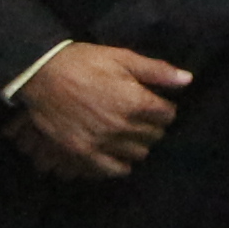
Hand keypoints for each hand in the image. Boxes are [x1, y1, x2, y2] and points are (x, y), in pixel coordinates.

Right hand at [15, 40, 187, 182]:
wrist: (40, 75)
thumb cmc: (82, 62)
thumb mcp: (121, 58)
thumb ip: (156, 71)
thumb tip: (187, 80)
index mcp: (135, 101)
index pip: (168, 115)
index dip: (164, 107)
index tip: (156, 103)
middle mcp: (123, 126)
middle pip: (155, 135)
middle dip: (153, 125)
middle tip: (142, 116)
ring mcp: (103, 143)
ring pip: (138, 153)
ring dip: (138, 143)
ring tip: (129, 132)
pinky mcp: (84, 154)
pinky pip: (115, 169)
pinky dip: (121, 163)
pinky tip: (118, 152)